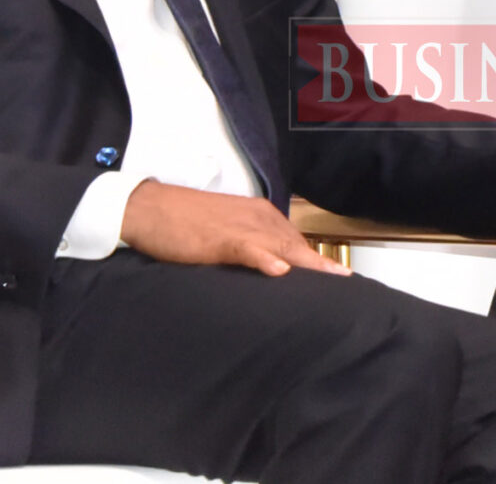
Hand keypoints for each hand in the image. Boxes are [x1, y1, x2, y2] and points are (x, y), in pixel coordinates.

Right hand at [120, 180, 349, 277]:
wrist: (149, 208)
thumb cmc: (184, 222)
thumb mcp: (224, 232)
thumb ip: (249, 246)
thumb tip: (270, 268)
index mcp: (261, 215)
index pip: (295, 242)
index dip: (315, 263)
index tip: (337, 279)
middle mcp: (259, 218)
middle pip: (297, 246)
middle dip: (320, 267)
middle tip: (346, 286)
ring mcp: (242, 227)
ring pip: (281, 247)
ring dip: (306, 265)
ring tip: (331, 282)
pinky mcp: (220, 238)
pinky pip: (248, 249)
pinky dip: (264, 259)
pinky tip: (280, 271)